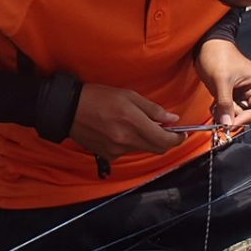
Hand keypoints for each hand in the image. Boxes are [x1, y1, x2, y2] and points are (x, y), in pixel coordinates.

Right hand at [70, 83, 184, 159]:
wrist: (68, 110)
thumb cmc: (97, 97)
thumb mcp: (128, 95)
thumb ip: (152, 109)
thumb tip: (172, 118)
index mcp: (133, 123)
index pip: (164, 140)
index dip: (177, 138)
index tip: (181, 133)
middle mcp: (126, 140)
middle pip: (157, 148)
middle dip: (166, 141)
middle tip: (168, 130)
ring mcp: (117, 150)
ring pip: (143, 149)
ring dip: (148, 141)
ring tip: (141, 126)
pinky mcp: (108, 155)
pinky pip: (128, 151)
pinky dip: (132, 143)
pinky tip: (123, 131)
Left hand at [196, 40, 250, 127]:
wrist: (208, 45)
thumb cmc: (218, 55)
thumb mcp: (221, 81)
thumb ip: (225, 104)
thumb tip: (227, 123)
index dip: (242, 120)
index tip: (227, 126)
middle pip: (247, 114)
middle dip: (231, 115)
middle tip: (218, 109)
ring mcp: (246, 93)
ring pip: (237, 114)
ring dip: (224, 112)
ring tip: (216, 102)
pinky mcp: (236, 94)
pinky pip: (230, 109)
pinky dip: (222, 109)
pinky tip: (216, 102)